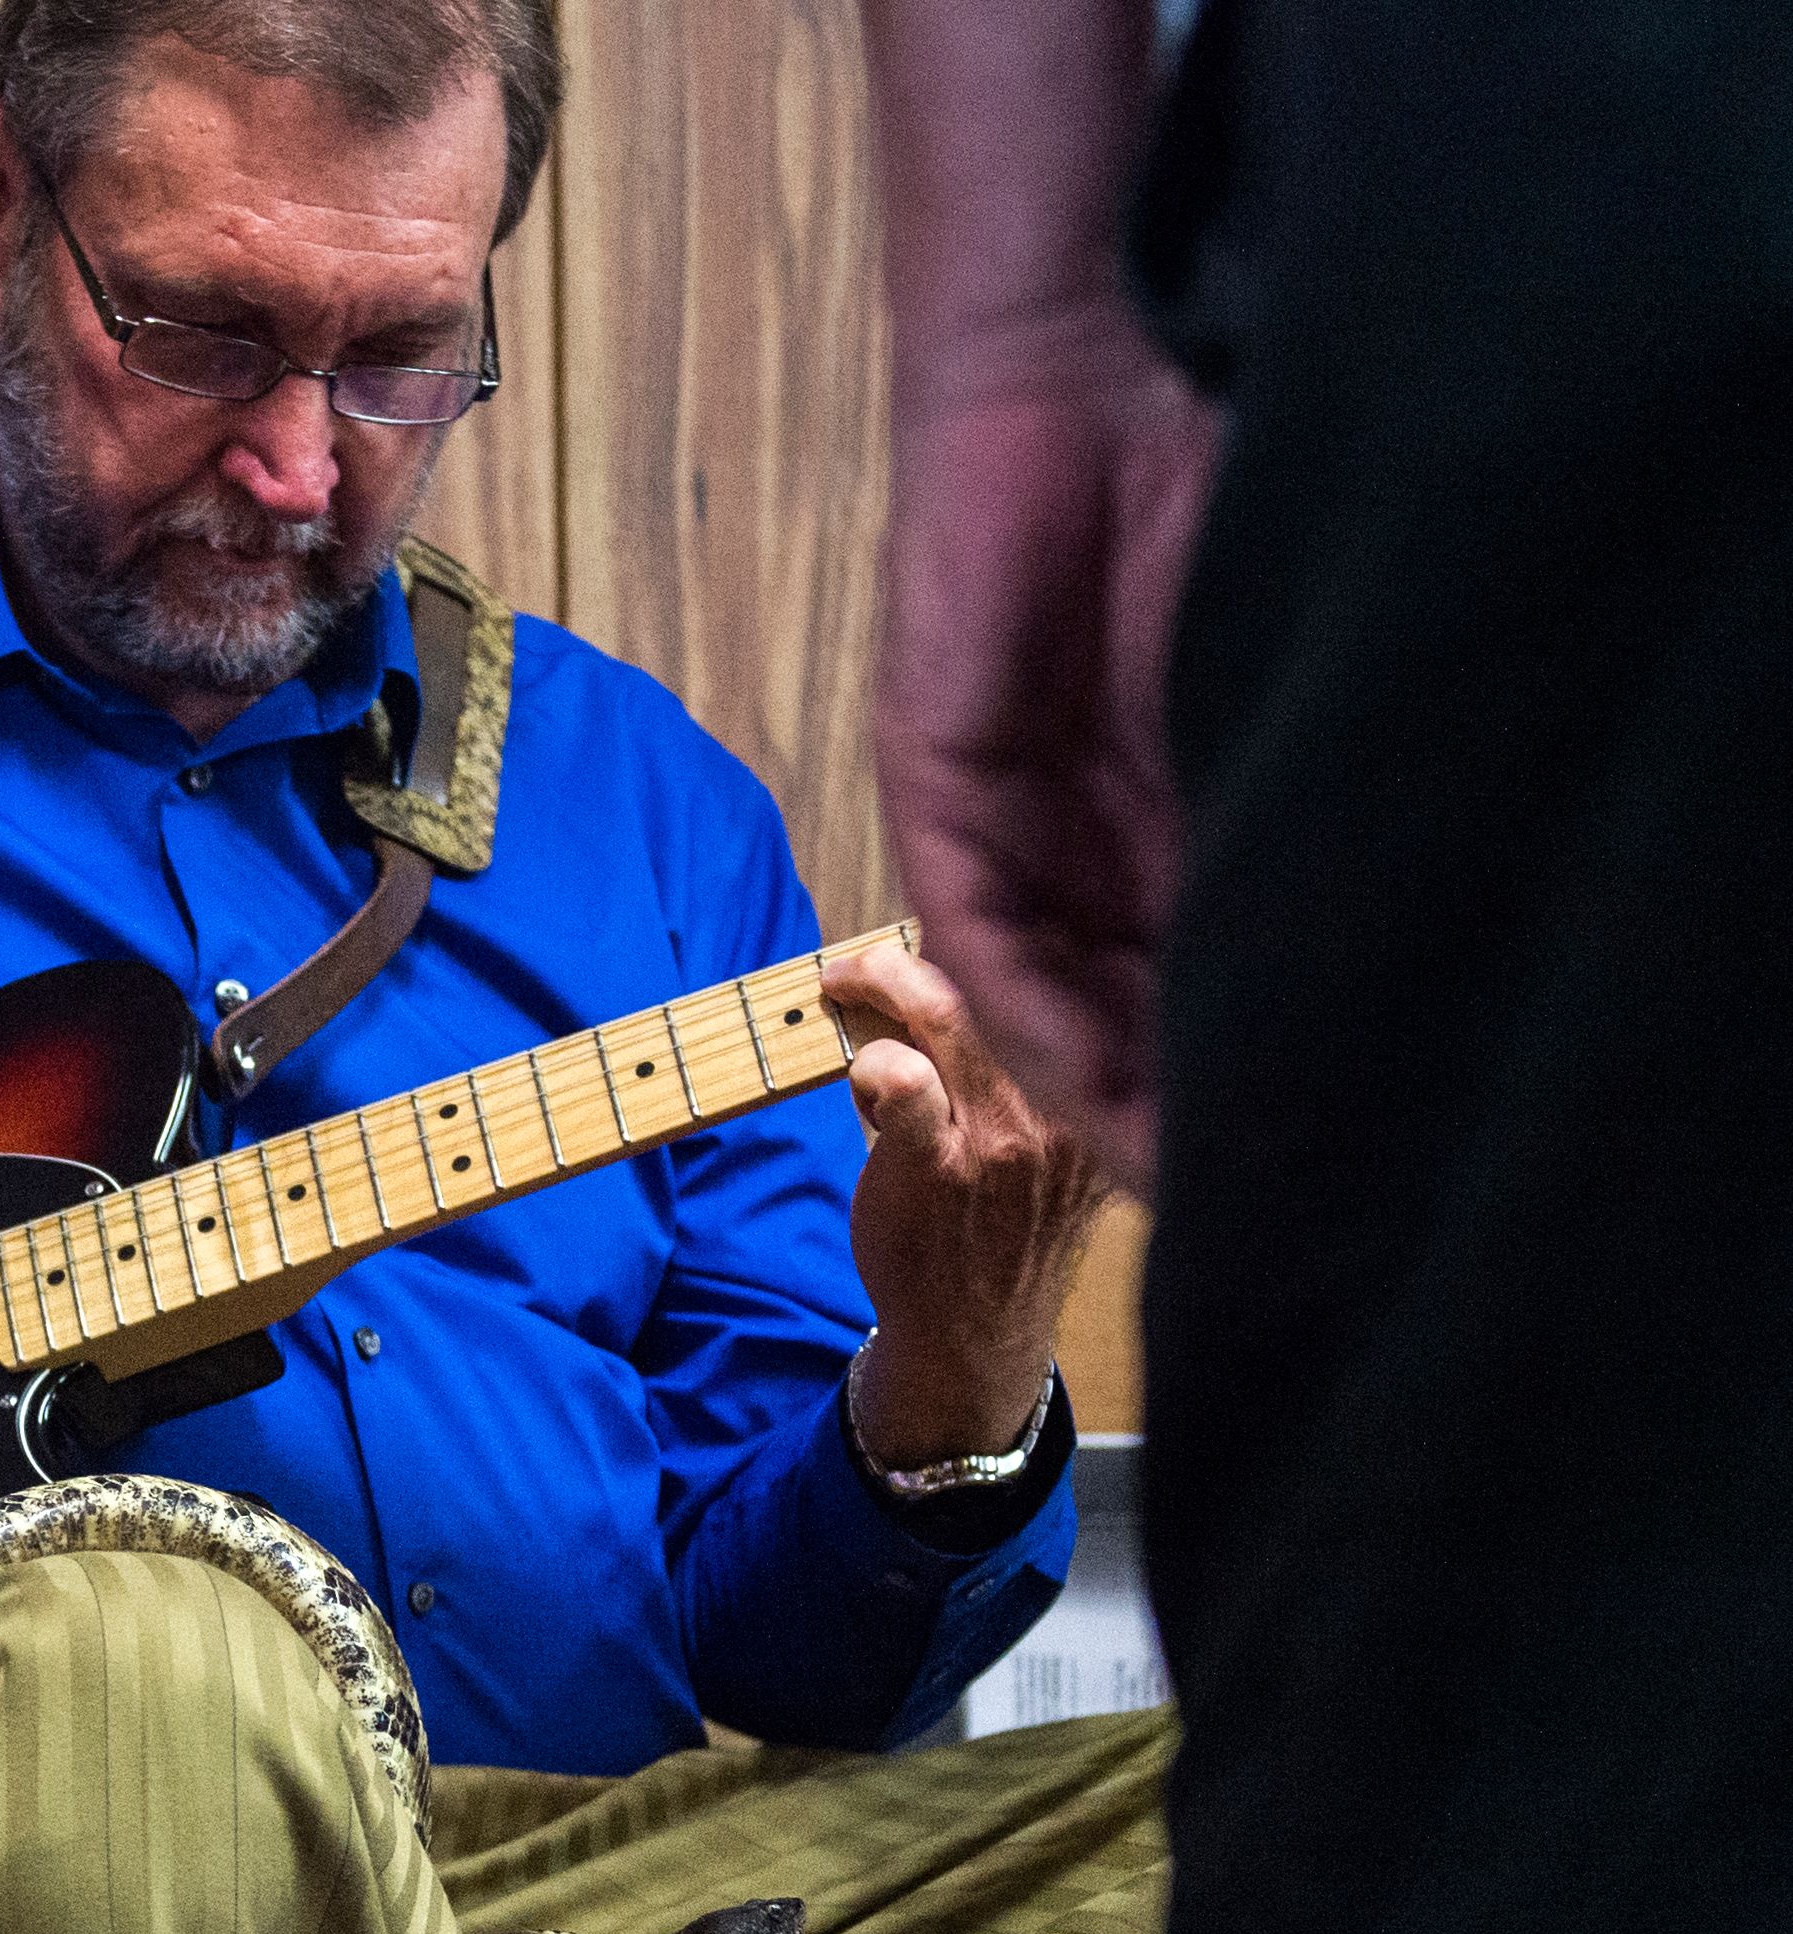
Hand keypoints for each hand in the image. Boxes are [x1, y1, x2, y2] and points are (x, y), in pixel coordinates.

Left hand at [823, 943, 1105, 1468]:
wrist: (976, 1327)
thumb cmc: (1002, 1216)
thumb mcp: (1048, 1134)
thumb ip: (1022, 1059)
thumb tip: (952, 967)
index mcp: (1102, 1086)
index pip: (1066, 970)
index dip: (1005, 925)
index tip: (955, 917)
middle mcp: (1067, 1104)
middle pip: (1005, 975)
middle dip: (933, 939)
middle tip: (878, 953)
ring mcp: (1006, 1134)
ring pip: (946, 1009)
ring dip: (885, 981)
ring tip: (848, 982)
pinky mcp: (941, 1162)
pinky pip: (898, 1077)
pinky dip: (870, 1059)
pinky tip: (865, 1074)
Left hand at [874, 319, 1219, 1197]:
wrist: (1067, 379)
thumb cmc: (1187, 499)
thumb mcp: (1251, 690)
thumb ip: (1268, 811)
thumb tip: (1352, 937)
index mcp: (1156, 811)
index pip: (1191, 969)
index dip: (1234, 1060)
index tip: (1300, 1150)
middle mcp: (1070, 834)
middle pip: (1114, 1003)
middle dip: (1169, 1101)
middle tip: (1233, 1198)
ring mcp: (997, 815)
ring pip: (1040, 991)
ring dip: (1095, 1086)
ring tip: (1158, 1174)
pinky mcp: (937, 784)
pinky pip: (972, 929)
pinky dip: (1022, 1007)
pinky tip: (1074, 1078)